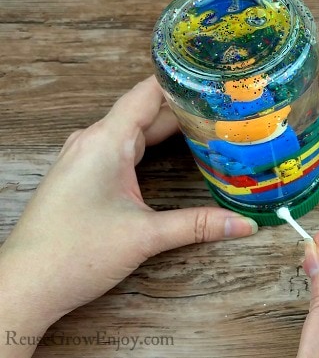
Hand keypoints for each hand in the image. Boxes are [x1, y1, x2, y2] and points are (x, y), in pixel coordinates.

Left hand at [0, 77, 257, 356]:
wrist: (25, 285)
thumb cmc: (75, 254)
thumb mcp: (145, 236)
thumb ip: (199, 225)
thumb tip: (246, 225)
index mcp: (106, 140)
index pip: (150, 92)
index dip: (184, 82)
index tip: (218, 80)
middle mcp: (94, 140)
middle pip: (148, 111)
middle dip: (187, 109)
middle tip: (228, 109)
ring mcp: (86, 157)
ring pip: (136, 131)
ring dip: (170, 129)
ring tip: (211, 126)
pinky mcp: (84, 175)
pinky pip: (124, 147)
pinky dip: (152, 145)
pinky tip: (175, 153)